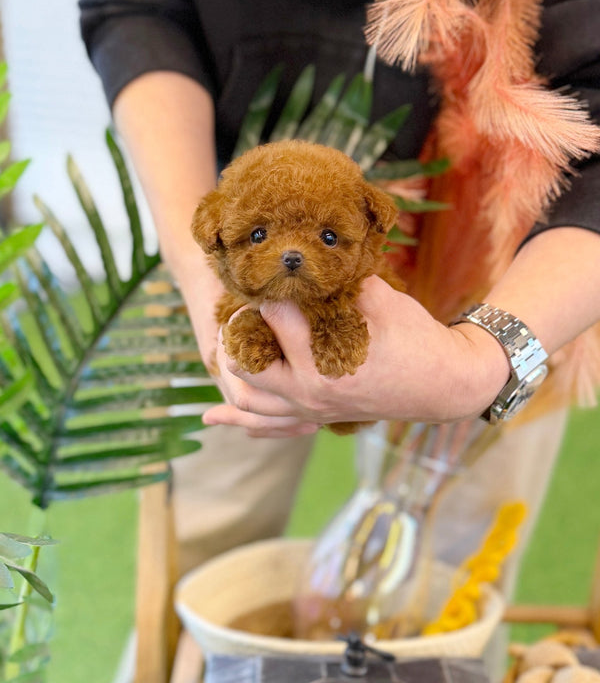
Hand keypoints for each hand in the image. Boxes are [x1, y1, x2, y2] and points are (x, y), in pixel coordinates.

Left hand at [202, 276, 510, 436]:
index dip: (271, 288)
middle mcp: (308, 392)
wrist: (446, 384)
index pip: (274, 316)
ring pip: (248, 402)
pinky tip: (214, 417)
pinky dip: (239, 421)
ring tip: (227, 347)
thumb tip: (313, 254)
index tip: (271, 272)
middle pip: (245, 361)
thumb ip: (342, 278)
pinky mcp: (316, 419)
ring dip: (234, 372)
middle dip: (241, 330)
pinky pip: (267, 428)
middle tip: (250, 308)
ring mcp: (310, 411)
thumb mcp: (380, 300)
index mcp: (322, 360)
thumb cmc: (417, 340)